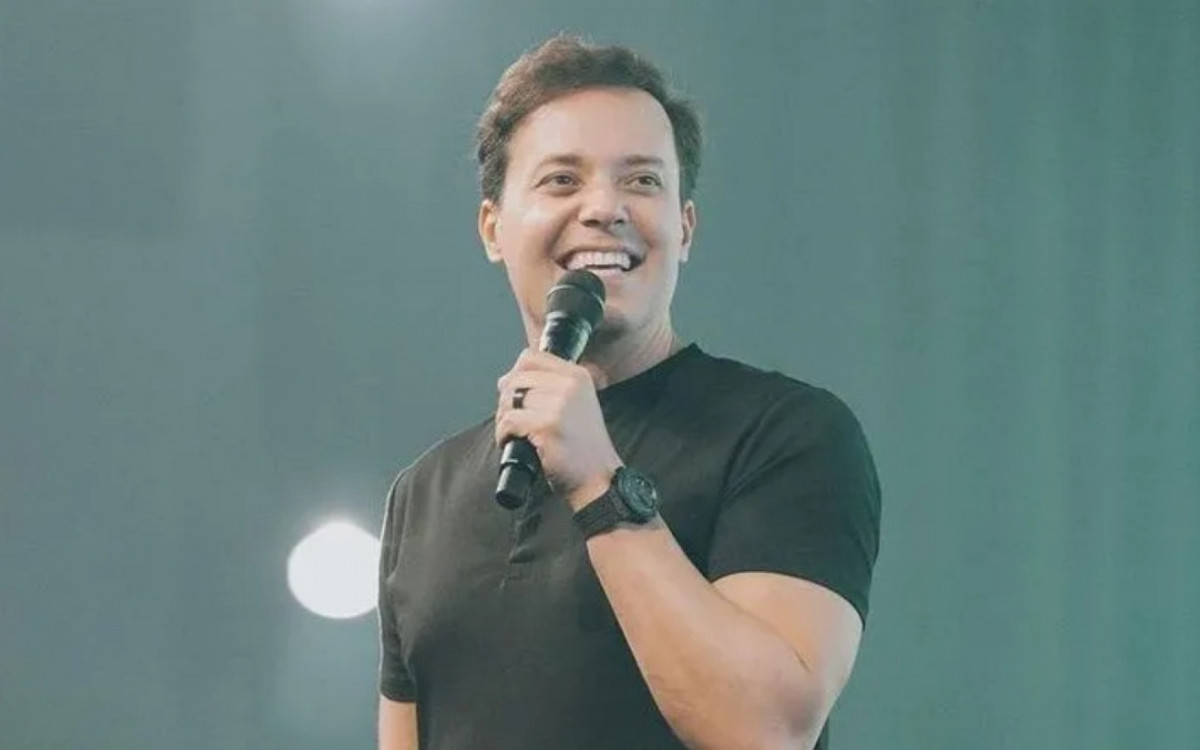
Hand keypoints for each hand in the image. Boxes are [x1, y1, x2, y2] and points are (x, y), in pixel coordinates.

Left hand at [495, 349, 621, 509]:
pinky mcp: (547, 426)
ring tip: (515, 432)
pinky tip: (513, 442)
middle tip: (514, 420)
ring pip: (509, 399)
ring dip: (504, 418)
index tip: (515, 393)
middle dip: (506, 400)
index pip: (530, 356)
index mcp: (578, 375)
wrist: (598, 478)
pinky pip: (509, 421)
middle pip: (516, 378)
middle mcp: (570, 385)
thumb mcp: (575, 404)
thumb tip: (504, 379)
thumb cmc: (583, 446)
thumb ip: (546, 386)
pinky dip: (503, 434)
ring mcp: (559, 405)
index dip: (515, 374)